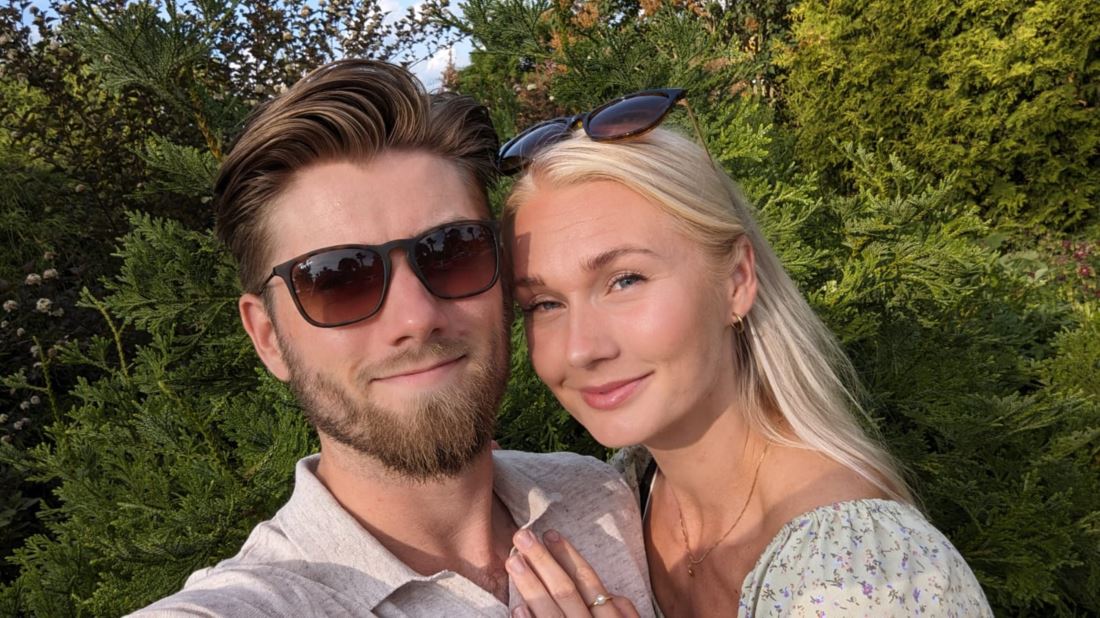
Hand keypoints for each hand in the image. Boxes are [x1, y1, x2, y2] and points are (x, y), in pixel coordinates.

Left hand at [507, 528, 639, 617]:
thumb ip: (628, 615)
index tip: (550, 534)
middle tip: (522, 536)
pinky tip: (516, 607)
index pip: (589, 581)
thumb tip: (615, 594)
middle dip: (543, 561)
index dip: (569, 556)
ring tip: (513, 562)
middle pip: (566, 591)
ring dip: (531, 585)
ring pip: (551, 612)